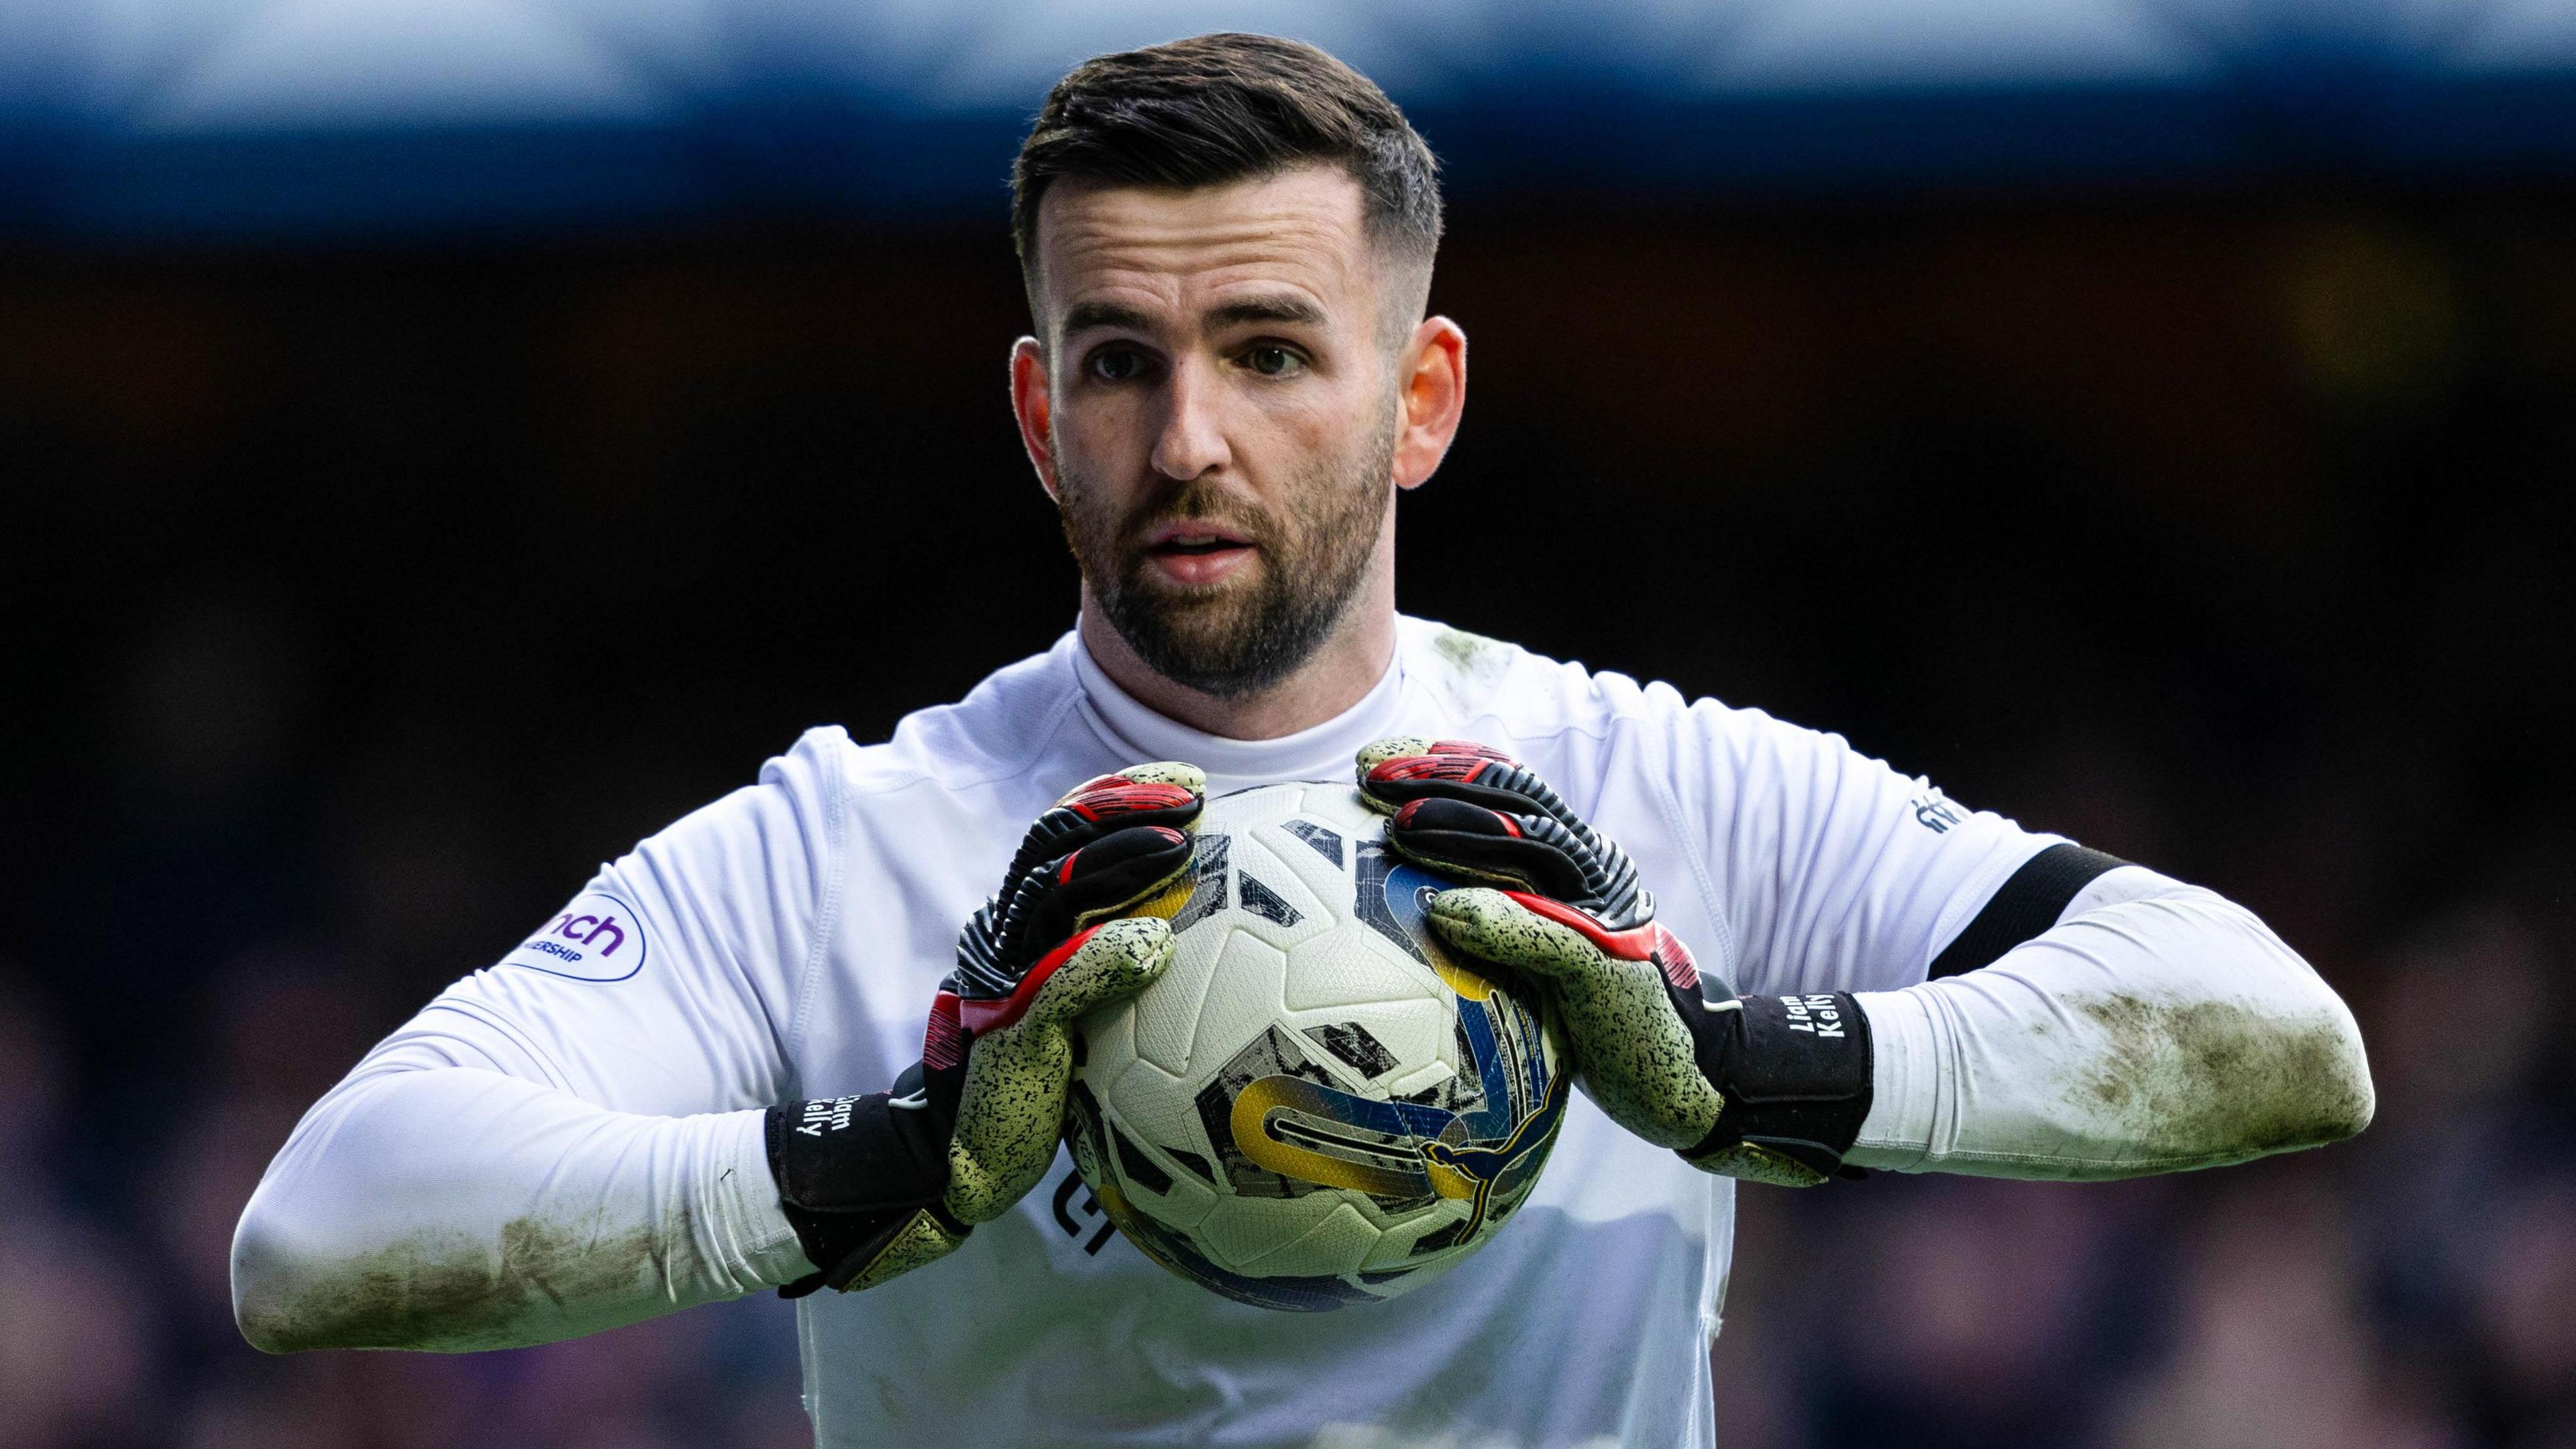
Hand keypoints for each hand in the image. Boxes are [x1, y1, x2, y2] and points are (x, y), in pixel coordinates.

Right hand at [767, 763, 1203, 1293]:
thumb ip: (1113, 966)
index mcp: (1024, 925)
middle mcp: (1008, 937)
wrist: (957, 1153)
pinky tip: (1155, 943)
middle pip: (1057, 845)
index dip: (1120, 796)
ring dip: (1116, 862)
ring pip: (1053, 895)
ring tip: (1178, 845)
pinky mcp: (1012, 1028)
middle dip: (1120, 805)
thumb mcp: (1076, 1012)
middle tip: (1190, 795)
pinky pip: (1058, 981)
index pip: (1067, 836)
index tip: (1186, 782)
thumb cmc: (1027, 1080)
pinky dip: (1104, 955)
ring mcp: (1006, 978)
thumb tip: (1190, 933)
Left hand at [1355, 738, 1870, 1186]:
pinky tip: (1448, 911)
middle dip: (1440, 780)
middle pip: (1513, 803)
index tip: (1374, 758)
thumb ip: (1490, 921)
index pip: (1504, 790)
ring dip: (1464, 833)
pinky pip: (1552, 934)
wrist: (1686, 1074)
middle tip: (1374, 775)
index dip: (1442, 763)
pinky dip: (1500, 917)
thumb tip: (1404, 907)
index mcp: (1567, 863)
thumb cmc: (1596, 1018)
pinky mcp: (1609, 964)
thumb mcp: (1534, 958)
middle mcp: (1589, 871)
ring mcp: (1603, 913)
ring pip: (1533, 851)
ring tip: (1401, 828)